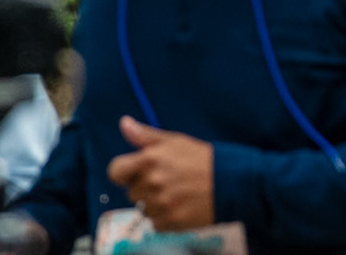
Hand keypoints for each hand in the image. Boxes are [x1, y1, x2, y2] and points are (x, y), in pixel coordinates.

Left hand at [108, 116, 213, 231]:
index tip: (135, 173)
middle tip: (168, 181)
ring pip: (143, 208)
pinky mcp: (170, 221)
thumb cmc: (203, 159)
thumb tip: (123, 123)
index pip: (115, 171)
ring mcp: (160, 203)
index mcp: (150, 159)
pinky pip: (155, 222)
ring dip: (156, 203)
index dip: (124, 173)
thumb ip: (145, 135)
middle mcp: (152, 182)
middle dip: (145, 187)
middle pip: (132, 191)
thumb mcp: (175, 141)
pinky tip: (181, 205)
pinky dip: (166, 217)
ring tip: (177, 193)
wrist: (231, 182)